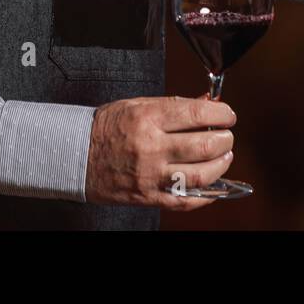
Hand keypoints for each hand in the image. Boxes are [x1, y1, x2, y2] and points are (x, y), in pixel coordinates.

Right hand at [85, 94, 235, 209]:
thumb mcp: (138, 105)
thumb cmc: (107, 127)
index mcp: (149, 117)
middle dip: (225, 139)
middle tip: (226, 136)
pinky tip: (214, 185)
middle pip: (205, 145)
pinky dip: (207, 195)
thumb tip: (208, 104)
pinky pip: (186, 200)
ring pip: (202, 175)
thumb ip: (175, 106)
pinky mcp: (148, 196)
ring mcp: (151, 174)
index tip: (228, 115)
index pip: (198, 114)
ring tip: (224, 157)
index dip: (222, 114)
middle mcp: (152, 146)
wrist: (75, 155)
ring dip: (222, 165)